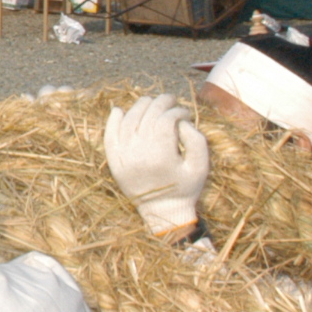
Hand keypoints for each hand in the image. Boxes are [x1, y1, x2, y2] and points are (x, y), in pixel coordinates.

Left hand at [104, 94, 208, 236]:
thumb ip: (196, 141)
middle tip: (169, 99)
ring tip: (150, 101)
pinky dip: (112, 121)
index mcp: (161, 156)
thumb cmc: (186, 188)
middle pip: (146, 117)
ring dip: (139, 107)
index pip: (165, 120)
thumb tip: (181, 121)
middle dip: (160, 103)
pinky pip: (109, 136)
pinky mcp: (115, 162)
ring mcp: (124, 157)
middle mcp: (139, 154)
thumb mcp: (201, 166)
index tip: (184, 112)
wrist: (163, 212)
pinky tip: (119, 110)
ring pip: (127, 121)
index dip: (176, 111)